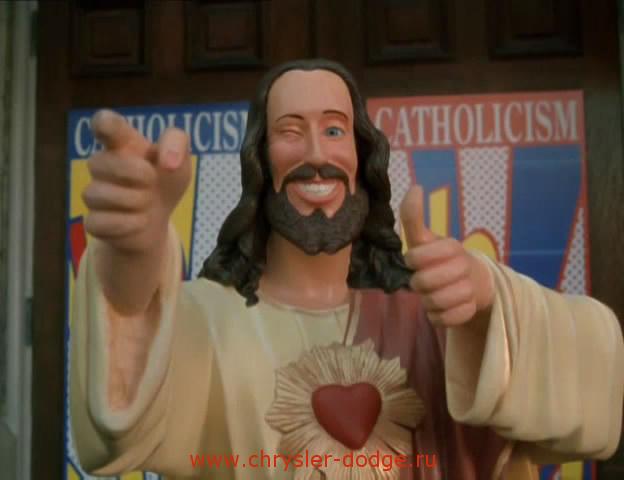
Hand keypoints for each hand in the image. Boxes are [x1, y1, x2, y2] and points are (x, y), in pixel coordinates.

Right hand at [83, 110, 190, 252]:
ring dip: (134, 201)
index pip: (104, 124)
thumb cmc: (163, 182)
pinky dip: (128, 225)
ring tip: (146, 203)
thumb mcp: (180, 162)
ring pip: (100, 194)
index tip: (106, 126)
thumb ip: (178, 144)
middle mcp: (102, 164)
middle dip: (135, 174)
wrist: (157, 222)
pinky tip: (139, 221)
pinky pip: (103, 222)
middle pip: (101, 161)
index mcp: (122, 143)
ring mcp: (94, 193)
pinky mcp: (94, 221)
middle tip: (152, 181)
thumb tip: (169, 162)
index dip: (103, 123)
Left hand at [400, 185, 494, 326]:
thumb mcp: (427, 239)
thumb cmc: (442, 259)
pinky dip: (440, 316)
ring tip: (433, 294)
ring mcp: (469, 290)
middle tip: (425, 280)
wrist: (475, 282)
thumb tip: (415, 187)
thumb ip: (414, 217)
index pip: (419, 255)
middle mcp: (464, 266)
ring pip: (435, 302)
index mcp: (452, 247)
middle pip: (424, 282)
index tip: (414, 260)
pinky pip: (446, 319)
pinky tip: (444, 307)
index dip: (413, 259)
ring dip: (429, 301)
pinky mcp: (469, 311)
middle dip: (419, 283)